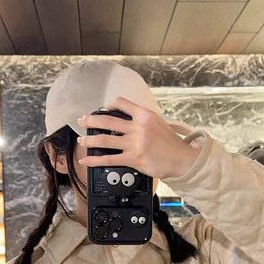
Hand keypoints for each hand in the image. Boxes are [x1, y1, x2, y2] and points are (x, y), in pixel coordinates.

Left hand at [77, 95, 196, 179]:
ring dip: (89, 140)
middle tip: (82, 121)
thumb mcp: (158, 122)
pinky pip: (109, 158)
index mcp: (144, 115)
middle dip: (91, 120)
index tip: (103, 108)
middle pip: (108, 120)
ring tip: (81, 140)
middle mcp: (138, 127)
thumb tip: (125, 119)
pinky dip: (94, 160)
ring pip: (104, 139)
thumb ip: (141, 119)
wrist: (181, 159)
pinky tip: (86, 160)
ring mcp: (134, 143)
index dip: (109, 105)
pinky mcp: (133, 158)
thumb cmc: (171, 143)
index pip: (121, 103)